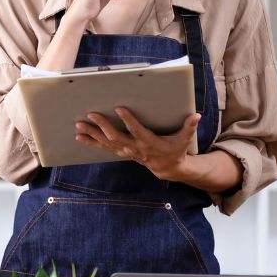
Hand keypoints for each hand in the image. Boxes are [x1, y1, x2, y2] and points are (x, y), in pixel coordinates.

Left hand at [74, 107, 200, 181]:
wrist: (167, 168)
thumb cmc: (175, 150)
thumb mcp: (184, 140)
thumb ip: (189, 127)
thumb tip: (197, 115)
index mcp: (149, 142)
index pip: (137, 130)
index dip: (128, 120)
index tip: (119, 108)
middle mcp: (134, 147)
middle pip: (115, 136)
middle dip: (102, 125)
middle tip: (91, 114)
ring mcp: (126, 151)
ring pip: (106, 142)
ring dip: (91, 133)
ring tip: (79, 125)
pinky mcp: (121, 152)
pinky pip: (103, 147)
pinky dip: (91, 142)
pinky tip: (79, 137)